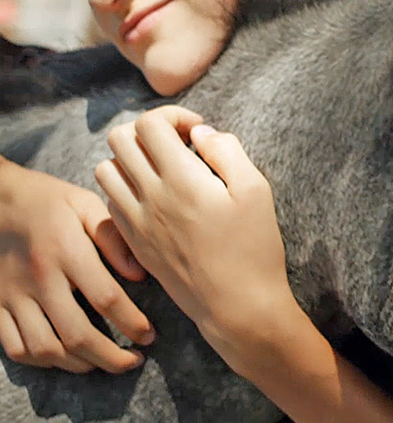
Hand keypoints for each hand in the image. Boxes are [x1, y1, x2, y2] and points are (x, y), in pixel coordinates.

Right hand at [0, 160, 153, 373]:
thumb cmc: (48, 200)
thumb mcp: (85, 204)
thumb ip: (114, 238)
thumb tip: (139, 274)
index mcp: (67, 252)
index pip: (106, 298)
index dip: (132, 323)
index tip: (149, 335)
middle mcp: (39, 278)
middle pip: (77, 334)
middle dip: (112, 357)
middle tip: (135, 361)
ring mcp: (13, 296)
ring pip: (45, 349)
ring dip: (79, 364)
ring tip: (103, 364)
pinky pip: (15, 347)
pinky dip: (42, 362)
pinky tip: (65, 358)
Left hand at [95, 106, 299, 375]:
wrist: (237, 306)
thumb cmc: (254, 248)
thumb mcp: (256, 190)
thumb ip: (227, 151)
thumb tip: (201, 133)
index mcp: (182, 179)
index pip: (150, 124)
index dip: (174, 116)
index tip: (198, 130)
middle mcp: (150, 197)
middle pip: (120, 139)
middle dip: (150, 131)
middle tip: (179, 146)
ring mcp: (137, 222)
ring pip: (106, 169)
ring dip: (132, 159)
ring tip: (163, 169)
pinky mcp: (135, 243)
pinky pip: (110, 202)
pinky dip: (126, 188)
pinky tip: (156, 198)